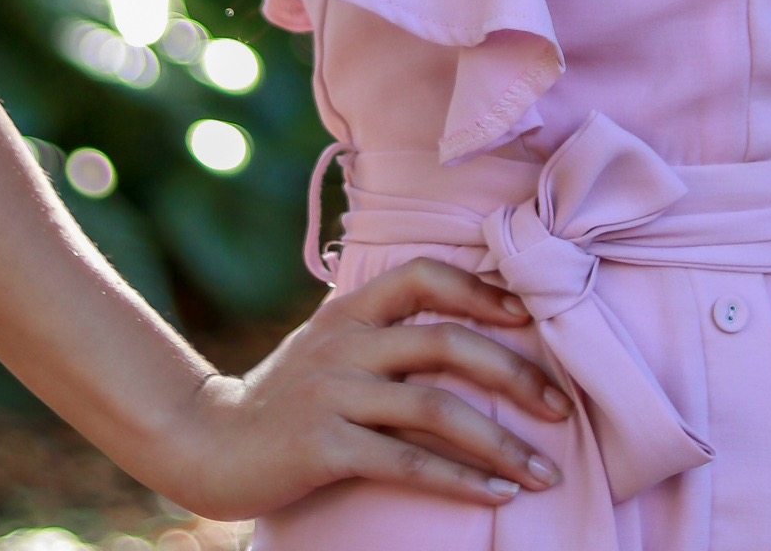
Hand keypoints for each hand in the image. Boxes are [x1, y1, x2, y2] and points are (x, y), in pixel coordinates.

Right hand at [158, 257, 570, 518]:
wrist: (209, 442)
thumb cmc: (288, 396)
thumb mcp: (332, 345)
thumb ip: (385, 333)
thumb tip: (468, 331)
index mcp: (351, 309)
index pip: (426, 276)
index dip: (483, 291)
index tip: (531, 319)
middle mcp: (346, 342)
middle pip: (446, 342)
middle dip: (515, 373)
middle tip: (561, 406)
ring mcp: (333, 393)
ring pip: (435, 407)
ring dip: (499, 442)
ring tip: (543, 471)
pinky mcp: (323, 446)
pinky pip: (405, 461)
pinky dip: (458, 478)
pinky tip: (496, 494)